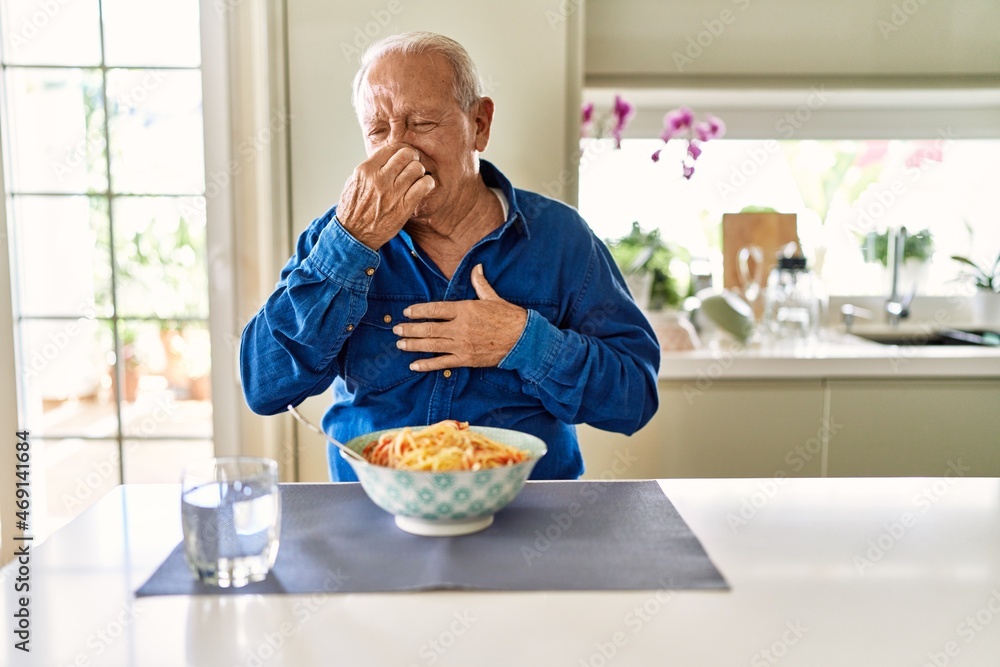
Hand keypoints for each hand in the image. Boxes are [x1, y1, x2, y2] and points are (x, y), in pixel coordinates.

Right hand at [337, 144, 434, 249]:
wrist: (354, 235)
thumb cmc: (353, 209)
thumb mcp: (354, 182)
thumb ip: (370, 169)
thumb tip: (386, 159)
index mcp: (366, 170)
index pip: (391, 148)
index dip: (402, 149)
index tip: (405, 155)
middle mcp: (379, 179)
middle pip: (406, 155)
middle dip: (413, 157)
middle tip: (414, 164)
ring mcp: (392, 193)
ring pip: (417, 169)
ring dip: (420, 171)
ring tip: (417, 177)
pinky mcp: (404, 207)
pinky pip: (423, 187)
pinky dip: (427, 183)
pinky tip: (425, 186)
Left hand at [393, 264, 527, 371]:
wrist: (522, 340)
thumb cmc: (508, 317)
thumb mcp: (493, 297)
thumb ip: (480, 283)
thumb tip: (476, 267)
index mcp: (465, 310)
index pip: (435, 309)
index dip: (418, 311)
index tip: (407, 312)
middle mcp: (460, 327)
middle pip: (429, 328)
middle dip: (410, 329)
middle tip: (396, 330)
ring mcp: (462, 345)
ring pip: (432, 345)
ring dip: (414, 345)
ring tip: (400, 344)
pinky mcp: (466, 359)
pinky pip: (442, 363)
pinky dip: (427, 365)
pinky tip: (414, 365)